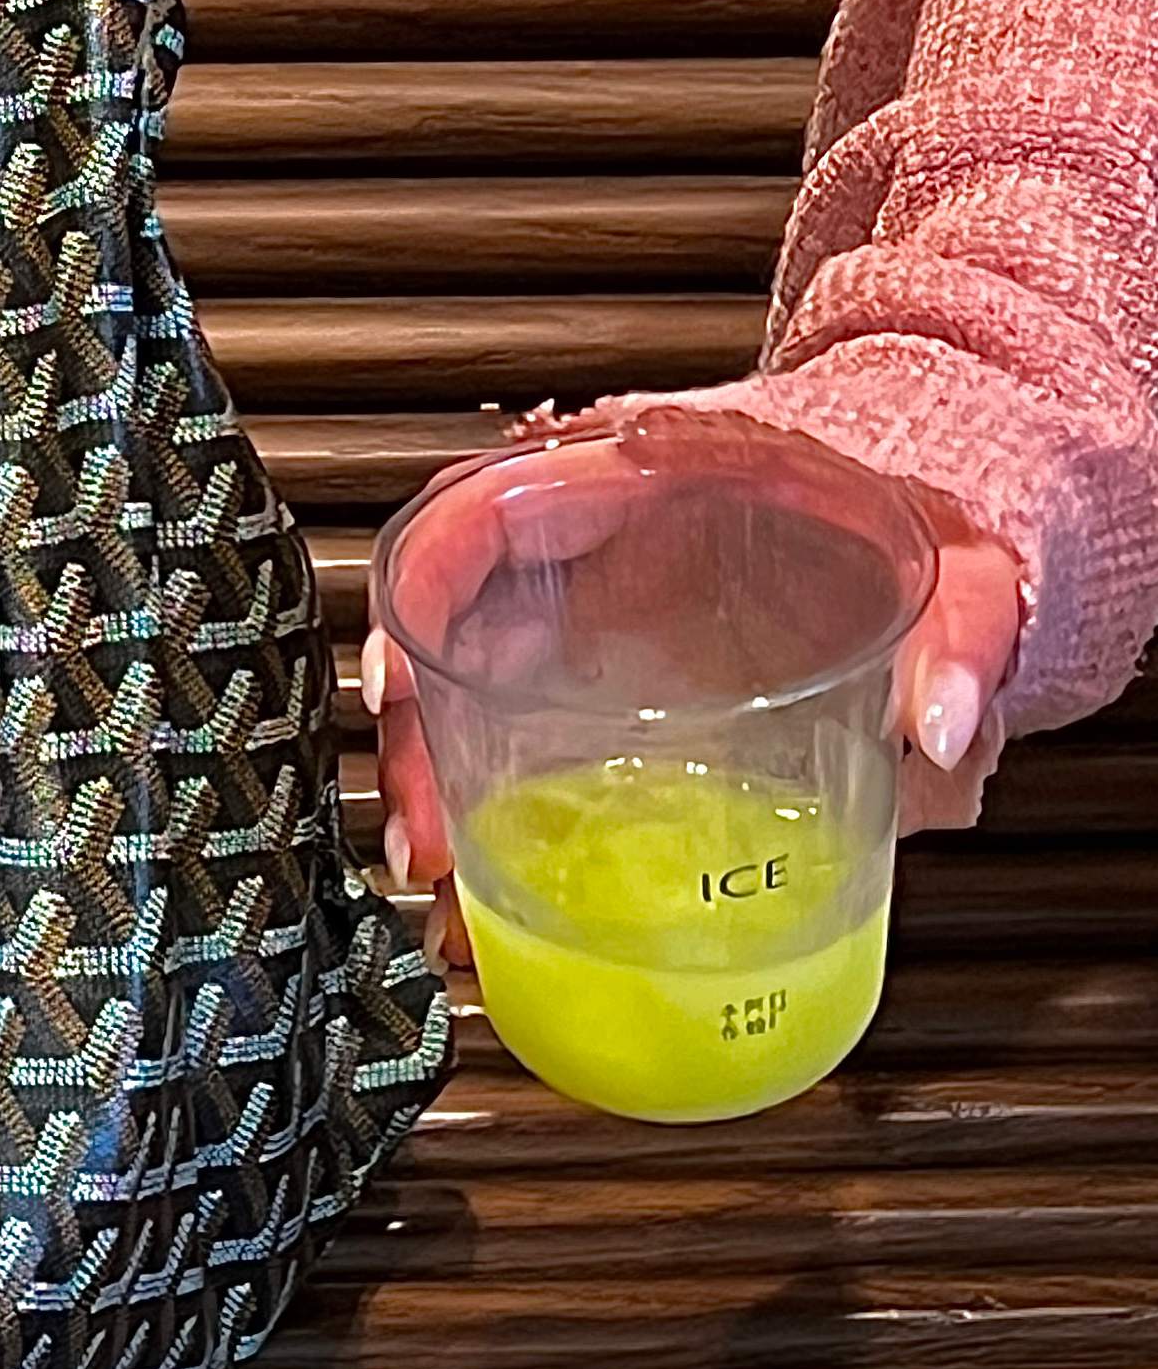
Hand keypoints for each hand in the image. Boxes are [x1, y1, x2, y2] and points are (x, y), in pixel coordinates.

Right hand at [365, 417, 1024, 961]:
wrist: (946, 516)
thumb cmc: (929, 502)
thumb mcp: (963, 557)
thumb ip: (967, 629)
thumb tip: (942, 717)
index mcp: (653, 482)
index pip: (493, 510)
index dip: (424, 592)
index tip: (401, 679)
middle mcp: (606, 549)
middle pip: (458, 625)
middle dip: (418, 738)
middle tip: (427, 839)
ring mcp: (607, 620)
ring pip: (477, 692)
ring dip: (443, 789)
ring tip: (445, 885)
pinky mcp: (626, 684)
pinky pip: (532, 735)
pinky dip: (498, 810)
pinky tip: (496, 887)